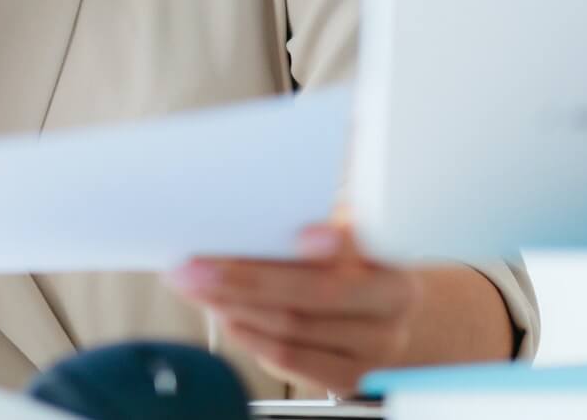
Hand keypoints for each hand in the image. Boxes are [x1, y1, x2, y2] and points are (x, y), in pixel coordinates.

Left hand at [165, 222, 418, 396]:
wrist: (381, 313)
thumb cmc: (349, 264)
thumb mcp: (342, 233)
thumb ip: (309, 220)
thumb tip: (254, 209)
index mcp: (392, 260)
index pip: (357, 249)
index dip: (330, 244)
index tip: (300, 234)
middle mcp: (390, 308)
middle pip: (311, 294)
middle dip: (243, 278)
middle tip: (194, 266)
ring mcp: (374, 348)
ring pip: (291, 328)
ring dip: (233, 305)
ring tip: (195, 286)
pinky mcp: (349, 377)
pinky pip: (289, 359)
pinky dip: (249, 336)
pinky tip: (223, 314)